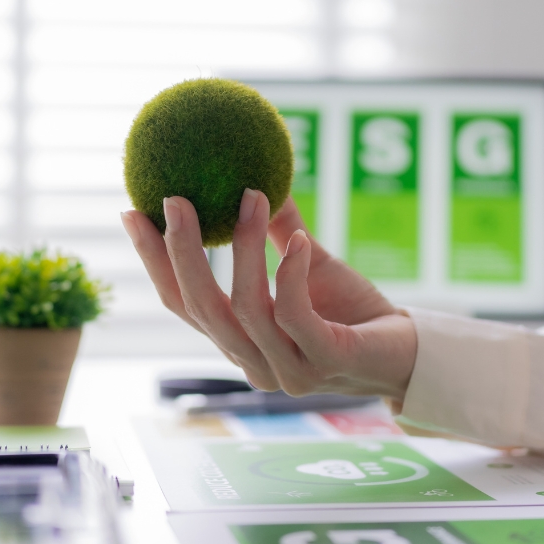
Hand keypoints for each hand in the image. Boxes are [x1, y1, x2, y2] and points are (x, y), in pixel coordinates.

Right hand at [120, 190, 417, 400]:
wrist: (412, 353)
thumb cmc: (356, 313)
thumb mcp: (312, 264)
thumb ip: (280, 232)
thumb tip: (256, 175)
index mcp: (239, 340)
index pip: (183, 304)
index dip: (153, 260)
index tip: (131, 210)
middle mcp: (254, 362)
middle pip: (201, 309)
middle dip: (181, 252)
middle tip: (174, 198)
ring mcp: (287, 369)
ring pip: (246, 309)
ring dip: (244, 249)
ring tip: (250, 197)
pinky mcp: (325, 363)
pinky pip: (295, 316)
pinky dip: (291, 273)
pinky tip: (300, 239)